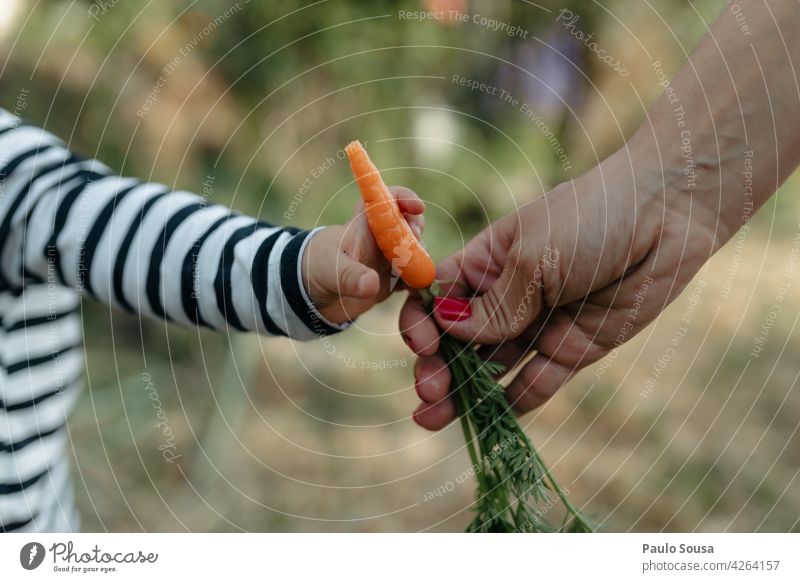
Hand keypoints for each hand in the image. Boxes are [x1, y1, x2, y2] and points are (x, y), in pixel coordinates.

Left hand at [302, 186, 424, 323]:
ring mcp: (388, 257)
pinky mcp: (392, 278)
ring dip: (421, 260)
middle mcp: (380, 236)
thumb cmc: (315, 269)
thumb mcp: (330, 271)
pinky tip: (416, 291)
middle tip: (414, 247)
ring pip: (415, 250)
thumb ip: (350, 276)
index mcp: (364, 223)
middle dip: (417, 233)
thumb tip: (372, 284)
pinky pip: (414, 276)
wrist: (310, 295)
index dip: (405, 198)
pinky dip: (420, 281)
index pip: (388, 198)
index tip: (418, 208)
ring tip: (415, 275)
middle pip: (409, 224)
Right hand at [400, 148, 721, 428]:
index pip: (438, 295)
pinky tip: (491, 419)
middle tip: (428, 391)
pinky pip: (537, 382)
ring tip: (433, 418)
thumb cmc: (590, 217)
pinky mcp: (573, 348)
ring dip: (463, 392)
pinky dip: (514, 401)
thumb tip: (449, 331)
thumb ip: (496, 305)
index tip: (422, 343)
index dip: (422, 321)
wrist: (667, 216)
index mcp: (487, 261)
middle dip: (438, 365)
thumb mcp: (534, 257)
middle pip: (459, 338)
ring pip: (491, 366)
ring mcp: (539, 323)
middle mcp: (507, 295)